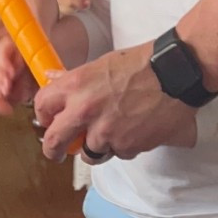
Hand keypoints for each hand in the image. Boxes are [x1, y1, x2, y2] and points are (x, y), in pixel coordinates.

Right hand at [0, 0, 50, 115]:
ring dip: (20, 88)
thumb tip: (2, 82)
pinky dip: (27, 80)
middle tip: (29, 88)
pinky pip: (15, 78)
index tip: (8, 108)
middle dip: (8, 95)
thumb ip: (10, 55)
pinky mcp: (9, 55)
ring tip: (36, 76)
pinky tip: (38, 70)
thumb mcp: (22, 27)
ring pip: (2, 87)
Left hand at [34, 44, 196, 161]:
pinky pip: (117, 153)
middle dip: (53, 150)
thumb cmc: (142, 64)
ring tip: (114, 132)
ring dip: (97, 146)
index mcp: (75, 85)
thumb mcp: (101, 64)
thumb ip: (76, 79)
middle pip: (54, 141)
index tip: (48, 122)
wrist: (175, 74)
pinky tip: (136, 128)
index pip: (42, 106)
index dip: (44, 116)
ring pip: (89, 152)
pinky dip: (124, 146)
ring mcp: (105, 132)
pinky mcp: (126, 146)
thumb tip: (53, 79)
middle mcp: (85, 110)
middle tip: (56, 153)